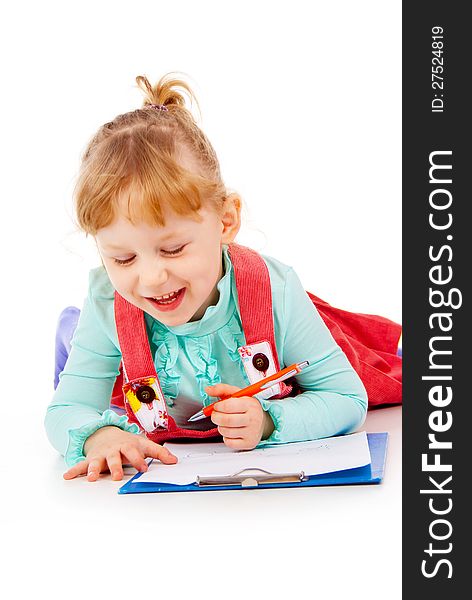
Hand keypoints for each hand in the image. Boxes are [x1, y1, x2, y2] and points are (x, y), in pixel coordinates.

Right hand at [63, 426, 177, 481]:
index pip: (133, 452)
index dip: (138, 460)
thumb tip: (174, 461)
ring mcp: (101, 455)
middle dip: (116, 467)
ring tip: (92, 478)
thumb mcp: (144, 444)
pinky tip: (67, 476)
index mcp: (127, 446)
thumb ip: (159, 453)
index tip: (143, 468)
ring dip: (94, 470)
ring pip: (97, 462)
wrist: (106, 432)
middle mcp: (113, 450)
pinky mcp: (91, 460)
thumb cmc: (127, 442)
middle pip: (114, 458)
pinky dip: (74, 470)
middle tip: (118, 476)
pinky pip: (80, 465)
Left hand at [205, 383, 274, 449]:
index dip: (218, 406)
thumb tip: (208, 389)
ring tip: (223, 423)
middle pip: (227, 420)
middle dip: (216, 417)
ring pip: (227, 432)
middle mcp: (253, 418)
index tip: (216, 406)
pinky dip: (226, 437)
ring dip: (220, 427)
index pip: (229, 406)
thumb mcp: (238, 394)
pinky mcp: (249, 443)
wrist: (262, 421)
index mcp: (250, 404)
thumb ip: (222, 389)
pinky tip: (230, 431)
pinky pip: (229, 442)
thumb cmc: (247, 407)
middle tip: (215, 415)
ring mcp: (252, 432)